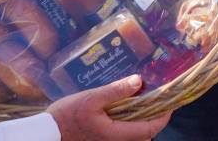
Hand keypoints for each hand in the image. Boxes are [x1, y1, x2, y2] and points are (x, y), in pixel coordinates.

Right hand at [46, 75, 170, 140]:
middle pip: (145, 134)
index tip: (170, 102)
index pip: (151, 128)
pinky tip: (122, 108)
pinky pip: (123, 135)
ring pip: (134, 135)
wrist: (47, 134)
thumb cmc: (67, 116)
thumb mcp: (91, 99)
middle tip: (154, 97)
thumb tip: (139, 81)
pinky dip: (128, 123)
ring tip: (139, 100)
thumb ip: (115, 91)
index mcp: (118, 135)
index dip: (164, 116)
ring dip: (140, 121)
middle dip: (153, 118)